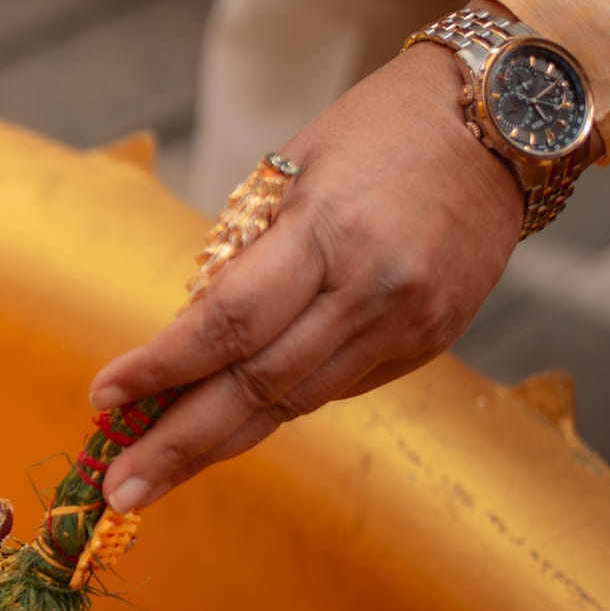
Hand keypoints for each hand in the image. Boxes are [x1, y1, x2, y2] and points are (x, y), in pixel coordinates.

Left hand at [86, 35, 524, 513]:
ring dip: (219, 443)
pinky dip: (278, 406)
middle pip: (257, 385)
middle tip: (118, 489)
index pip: (226, 323)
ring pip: (296, 401)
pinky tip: (227, 426)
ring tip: (153, 477)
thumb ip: (245, 255)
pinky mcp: (429, 342)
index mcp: (327, 235)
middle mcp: (371, 292)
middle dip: (180, 443)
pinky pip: (337, 387)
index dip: (160, 369)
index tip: (104, 398)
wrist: (505, 121)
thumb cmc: (378, 128)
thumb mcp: (294, 170)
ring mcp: (408, 325)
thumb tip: (187, 336)